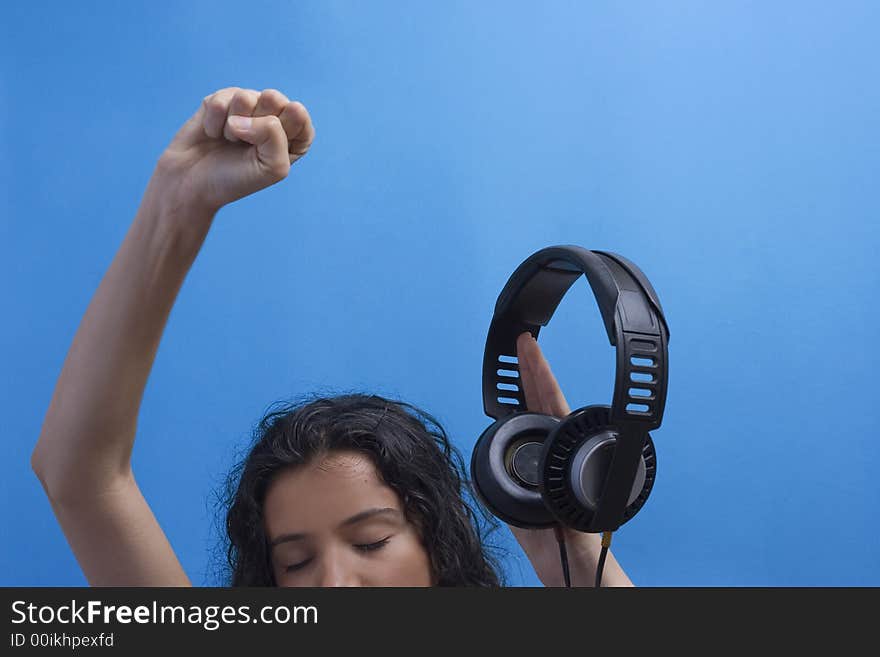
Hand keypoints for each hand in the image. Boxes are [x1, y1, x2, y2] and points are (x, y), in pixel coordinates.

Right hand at [153, 87, 314, 214]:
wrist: (193, 183)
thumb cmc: (237, 179)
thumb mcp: (272, 167)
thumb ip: (274, 134)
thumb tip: (242, 113)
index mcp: (295, 135)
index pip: (299, 115)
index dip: (281, 131)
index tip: (267, 151)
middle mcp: (272, 115)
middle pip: (274, 99)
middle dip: (257, 124)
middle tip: (246, 145)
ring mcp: (247, 106)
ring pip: (245, 97)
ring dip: (233, 127)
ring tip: (229, 141)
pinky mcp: (221, 100)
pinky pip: (220, 101)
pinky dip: (214, 123)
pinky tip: (213, 134)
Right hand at [509, 332, 630, 585]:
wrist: (573, 576)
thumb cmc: (586, 552)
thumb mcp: (581, 524)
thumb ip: (575, 509)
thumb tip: (568, 489)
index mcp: (571, 458)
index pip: (554, 405)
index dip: (542, 374)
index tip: (531, 346)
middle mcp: (553, 459)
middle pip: (539, 406)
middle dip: (530, 372)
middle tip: (521, 342)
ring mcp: (537, 470)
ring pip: (524, 424)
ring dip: (517, 395)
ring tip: (511, 366)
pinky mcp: (519, 487)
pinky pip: (507, 452)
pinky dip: (501, 429)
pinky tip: (498, 415)